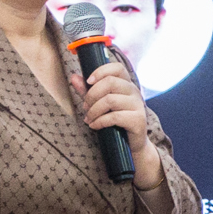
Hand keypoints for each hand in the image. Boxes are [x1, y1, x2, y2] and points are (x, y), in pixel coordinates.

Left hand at [80, 60, 162, 187]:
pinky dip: (100, 121)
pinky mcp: (138, 120)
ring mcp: (138, 105)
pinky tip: (94, 126)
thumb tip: (74, 77)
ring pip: (110, 100)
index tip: (88, 81)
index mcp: (126, 84)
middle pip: (110, 82)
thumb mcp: (99, 104)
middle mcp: (134, 92)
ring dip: (94, 110)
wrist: (131, 145)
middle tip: (85, 107)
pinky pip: (114, 116)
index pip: (117, 68)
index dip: (101, 71)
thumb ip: (87, 91)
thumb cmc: (115, 122)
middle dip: (92, 94)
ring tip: (89, 118)